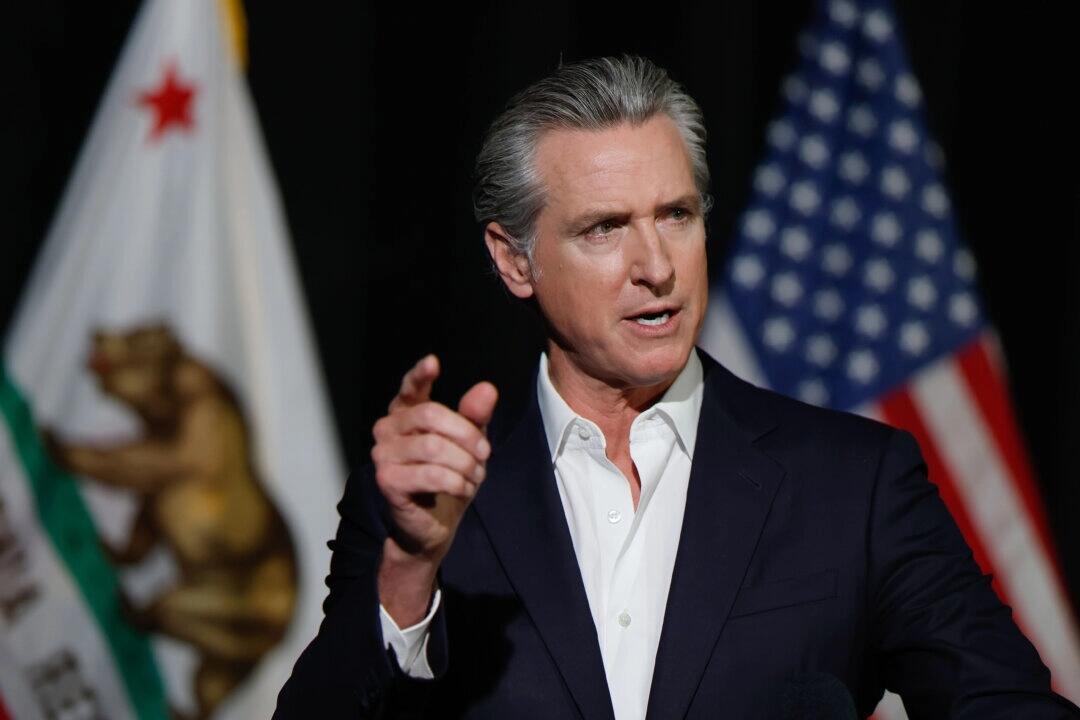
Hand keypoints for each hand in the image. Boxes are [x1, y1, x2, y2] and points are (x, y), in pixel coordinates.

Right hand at [373, 355, 497, 625]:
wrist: (432, 527)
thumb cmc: (447, 479)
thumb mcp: (468, 445)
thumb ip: (475, 417)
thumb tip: (488, 389)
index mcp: (405, 414)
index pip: (410, 388)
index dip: (420, 375)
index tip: (433, 363)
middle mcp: (387, 429)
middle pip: (430, 415)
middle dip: (467, 434)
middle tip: (485, 454)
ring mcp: (383, 455)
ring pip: (434, 447)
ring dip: (465, 464)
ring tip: (475, 476)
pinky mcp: (386, 481)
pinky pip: (430, 474)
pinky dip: (456, 482)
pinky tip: (464, 488)